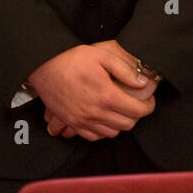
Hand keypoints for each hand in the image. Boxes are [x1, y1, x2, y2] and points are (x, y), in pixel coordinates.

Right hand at [26, 44, 157, 141]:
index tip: (149, 101)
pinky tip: (104, 118)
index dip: (148, 107)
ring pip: (112, 133)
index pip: (137, 111)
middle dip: (136, 115)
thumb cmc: (71, 59)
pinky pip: (93, 136)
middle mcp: (95, 112)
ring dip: (120, 124)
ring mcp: (82, 120)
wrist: (43, 67)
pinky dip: (103, 131)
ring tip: (121, 111)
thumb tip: (142, 82)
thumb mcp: (102, 55)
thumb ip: (125, 69)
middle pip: (127, 124)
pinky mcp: (72, 123)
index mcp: (106, 96)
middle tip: (137, 104)